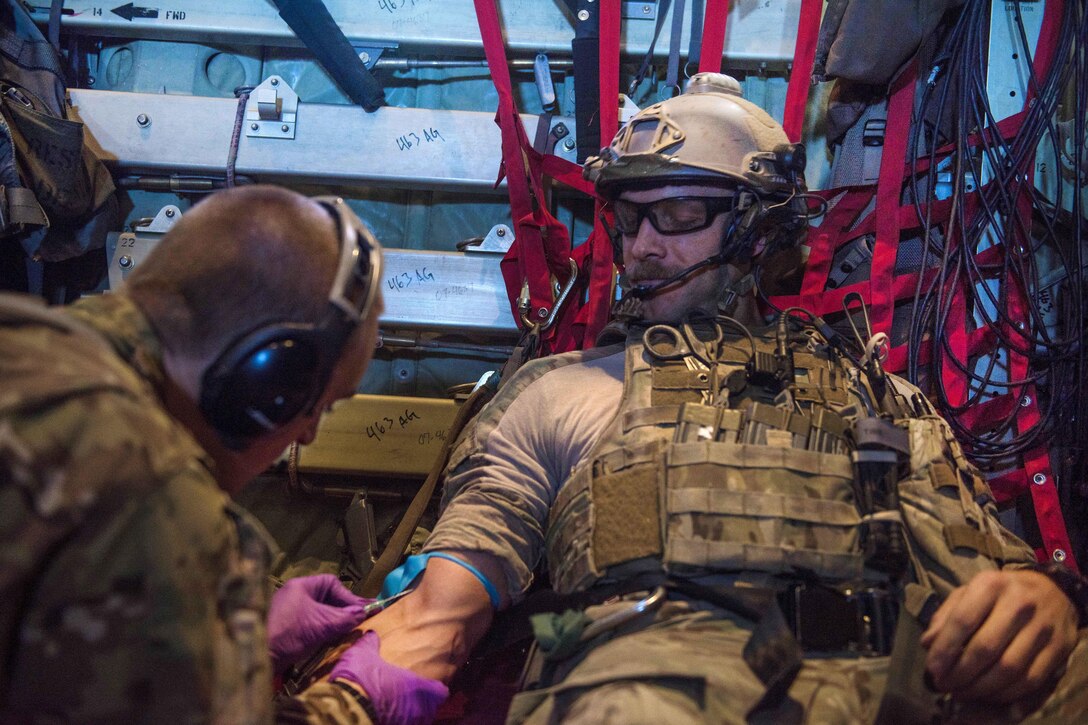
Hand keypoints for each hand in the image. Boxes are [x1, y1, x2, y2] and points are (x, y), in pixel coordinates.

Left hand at [268, 574, 372, 672]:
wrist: (259, 656)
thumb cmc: (288, 633)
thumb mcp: (321, 625)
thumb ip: (345, 618)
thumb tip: (363, 613)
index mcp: (300, 586)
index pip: (331, 584)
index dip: (349, 596)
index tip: (363, 609)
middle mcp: (294, 595)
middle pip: (326, 598)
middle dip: (343, 608)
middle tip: (362, 618)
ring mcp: (290, 612)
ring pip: (320, 611)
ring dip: (335, 619)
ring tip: (351, 627)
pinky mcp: (287, 628)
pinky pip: (311, 623)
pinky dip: (324, 628)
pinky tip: (334, 636)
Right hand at [330, 630, 447, 724]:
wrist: (344, 707)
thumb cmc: (360, 678)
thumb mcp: (363, 654)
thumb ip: (371, 644)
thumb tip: (371, 634)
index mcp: (415, 686)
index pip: (440, 693)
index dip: (434, 690)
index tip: (426, 687)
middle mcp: (415, 709)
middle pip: (430, 711)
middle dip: (423, 706)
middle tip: (410, 699)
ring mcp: (404, 723)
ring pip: (416, 722)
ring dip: (410, 716)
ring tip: (397, 710)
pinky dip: (396, 723)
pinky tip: (384, 718)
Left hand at [921, 570, 1078, 702]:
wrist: (1052, 590)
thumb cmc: (1000, 594)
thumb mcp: (968, 593)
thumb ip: (946, 616)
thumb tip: (927, 644)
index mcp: (991, 585)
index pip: (963, 621)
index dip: (945, 649)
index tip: (932, 669)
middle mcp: (1019, 603)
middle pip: (986, 649)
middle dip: (960, 673)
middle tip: (944, 685)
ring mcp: (1043, 627)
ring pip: (1009, 669)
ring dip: (980, 688)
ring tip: (961, 693)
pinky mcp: (1060, 648)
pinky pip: (1031, 680)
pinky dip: (1006, 694)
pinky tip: (988, 695)